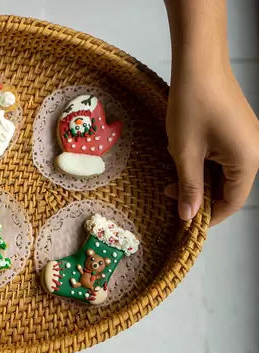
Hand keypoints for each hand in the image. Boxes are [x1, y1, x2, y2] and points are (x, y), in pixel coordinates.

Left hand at [165, 62, 258, 225]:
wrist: (199, 64)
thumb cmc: (192, 105)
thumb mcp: (185, 152)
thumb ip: (189, 187)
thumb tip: (188, 216)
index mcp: (248, 161)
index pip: (232, 202)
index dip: (208, 215)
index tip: (184, 220)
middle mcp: (255, 151)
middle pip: (229, 188)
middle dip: (199, 193)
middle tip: (170, 193)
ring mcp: (249, 139)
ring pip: (224, 172)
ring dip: (198, 176)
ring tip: (172, 171)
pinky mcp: (239, 129)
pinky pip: (223, 156)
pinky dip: (203, 161)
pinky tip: (182, 155)